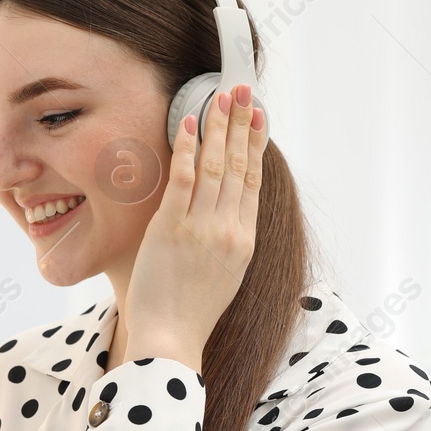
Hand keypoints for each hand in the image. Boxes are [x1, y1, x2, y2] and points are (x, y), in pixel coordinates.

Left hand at [122, 83, 266, 369]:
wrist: (171, 340)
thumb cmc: (190, 314)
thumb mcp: (224, 276)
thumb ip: (227, 242)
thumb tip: (225, 216)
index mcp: (243, 240)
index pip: (252, 181)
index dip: (255, 145)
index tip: (259, 117)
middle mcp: (228, 229)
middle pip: (237, 165)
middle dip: (241, 123)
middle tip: (243, 90)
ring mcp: (201, 227)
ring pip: (214, 166)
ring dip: (218, 127)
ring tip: (221, 96)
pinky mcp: (172, 229)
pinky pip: (182, 180)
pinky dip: (186, 148)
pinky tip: (188, 123)